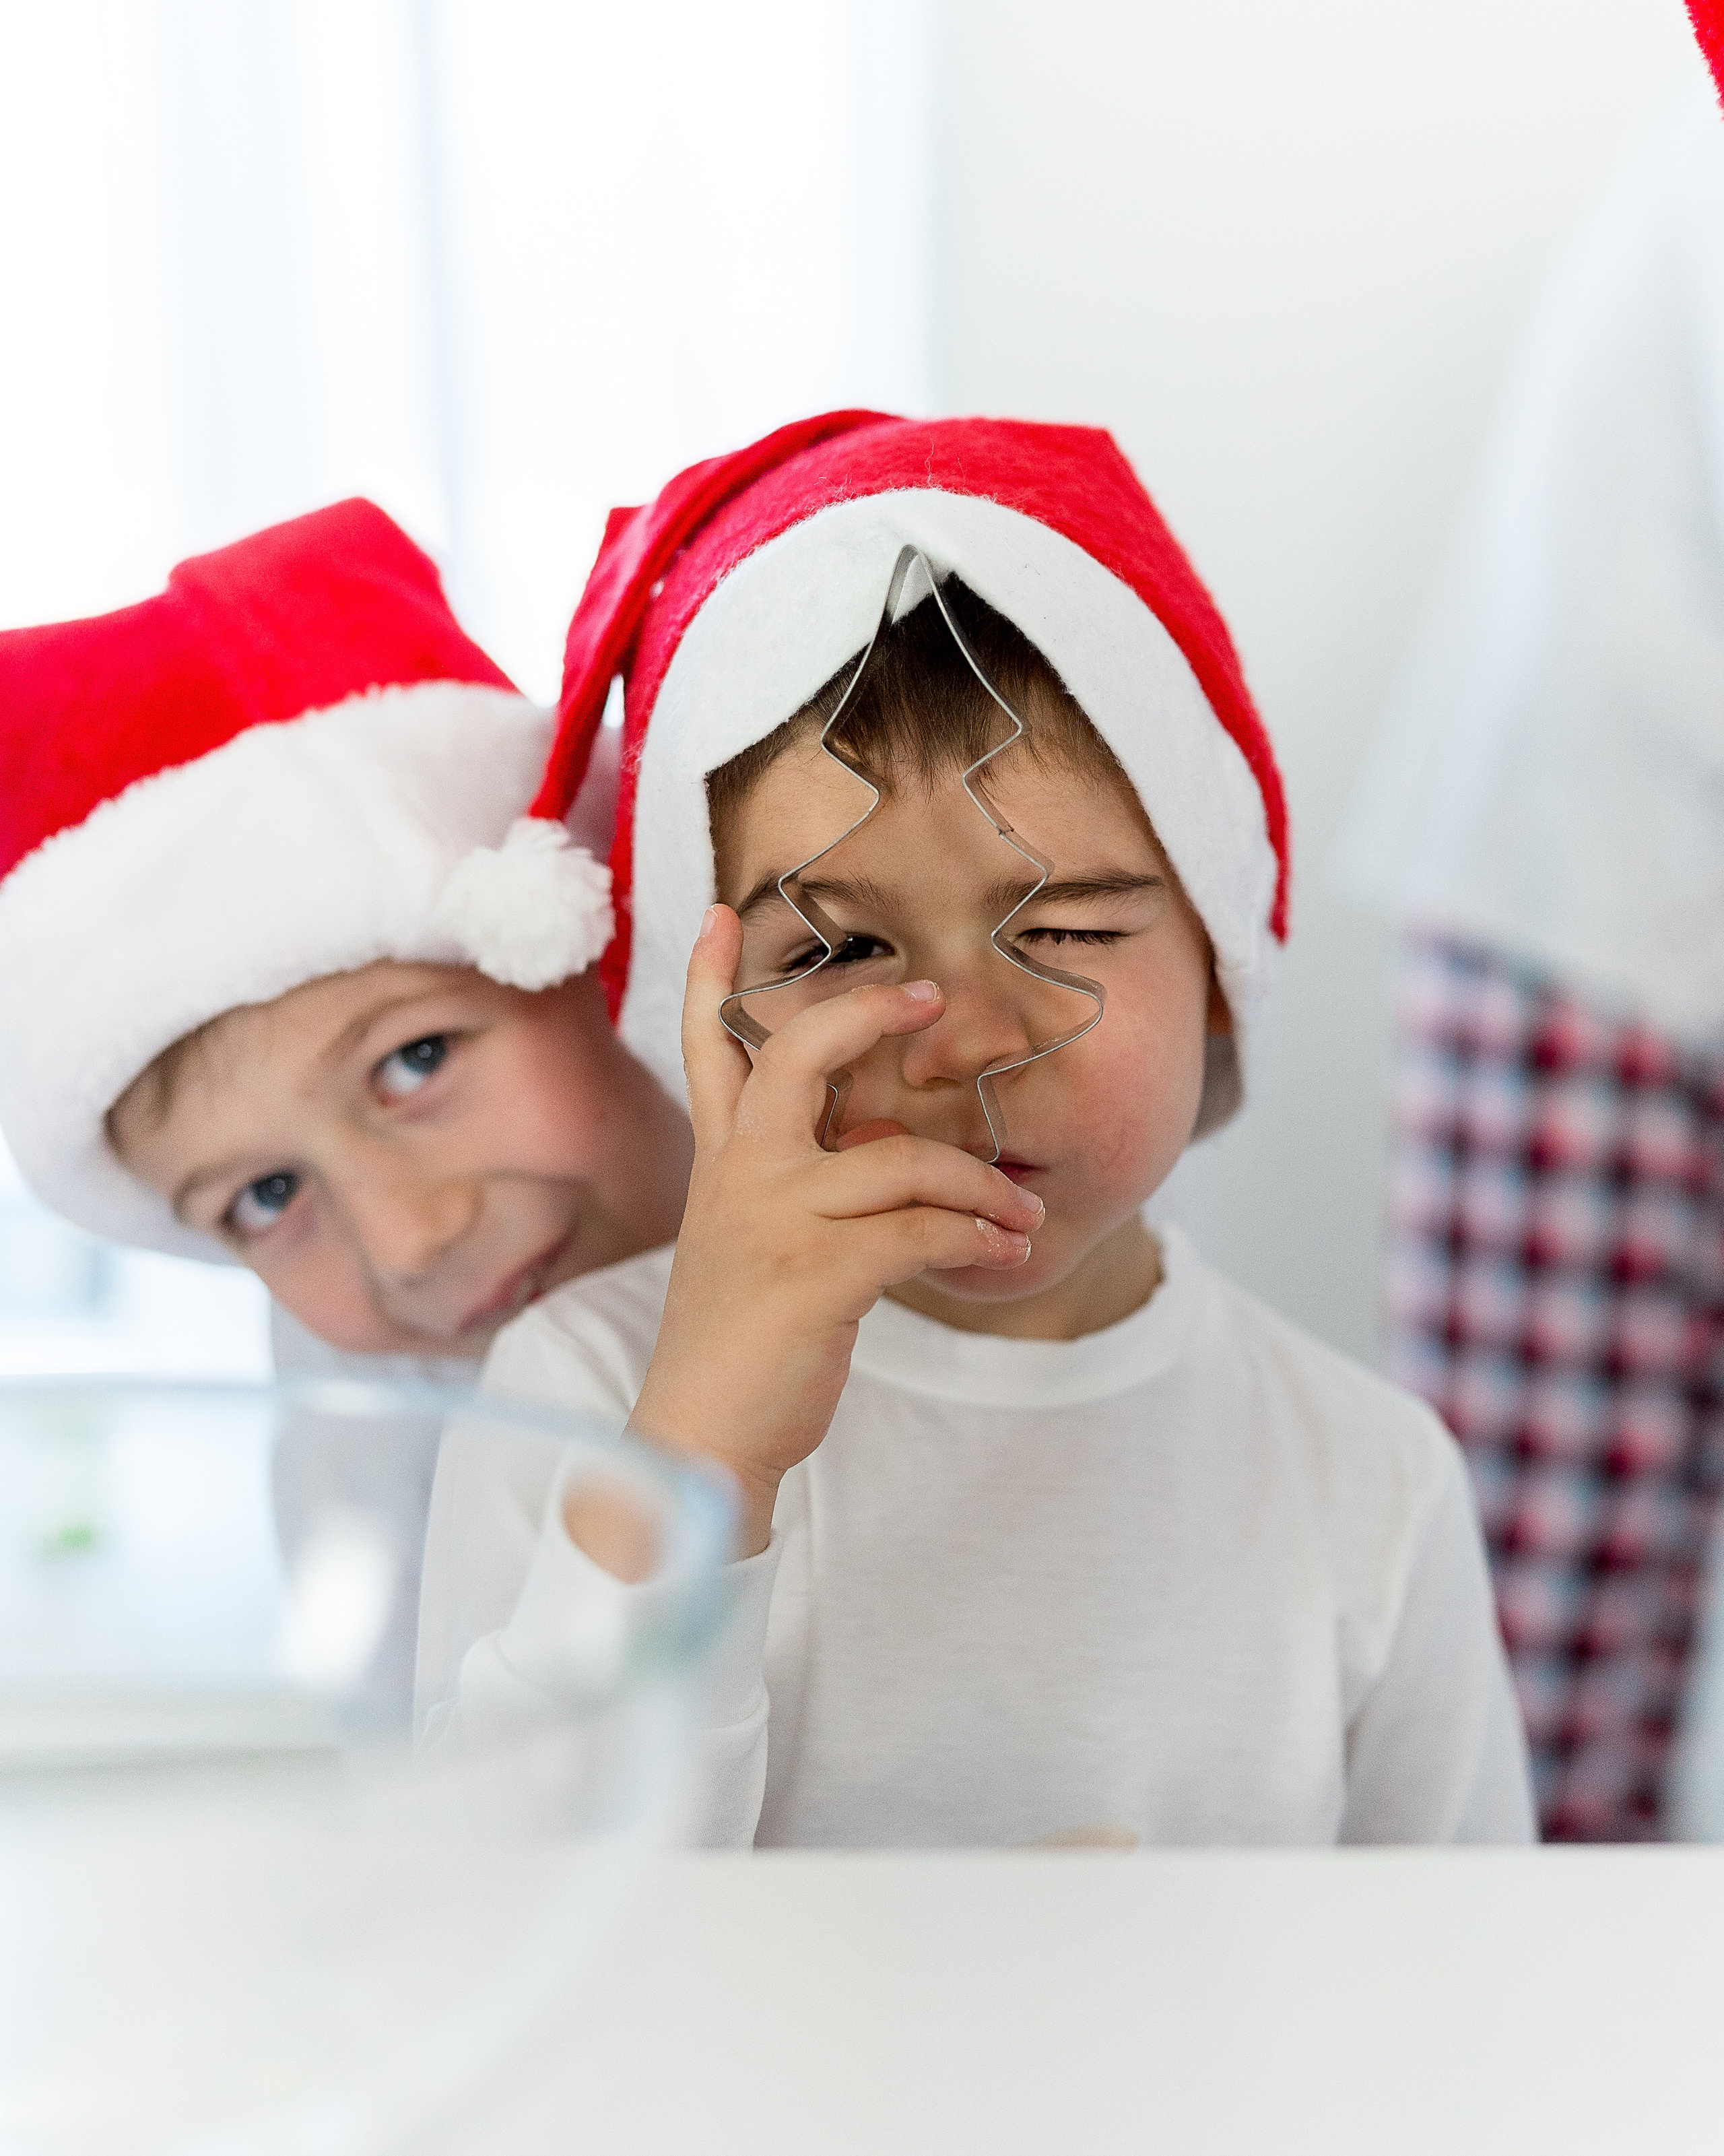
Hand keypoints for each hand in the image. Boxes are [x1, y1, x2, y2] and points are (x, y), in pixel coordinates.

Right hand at [628, 904, 1042, 1554]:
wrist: (702, 1438)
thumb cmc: (741, 1344)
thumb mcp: (756, 1244)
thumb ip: (806, 1183)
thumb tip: (889, 1143)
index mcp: (721, 1165)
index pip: (709, 1052)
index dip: (711, 980)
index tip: (724, 915)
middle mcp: (740, 1176)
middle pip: (799, 1059)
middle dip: (867, 1014)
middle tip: (929, 1000)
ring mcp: (776, 1220)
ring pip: (903, 1161)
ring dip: (981, 1188)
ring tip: (1022, 1215)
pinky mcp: (816, 1275)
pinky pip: (925, 1233)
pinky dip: (978, 1241)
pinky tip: (1006, 1256)